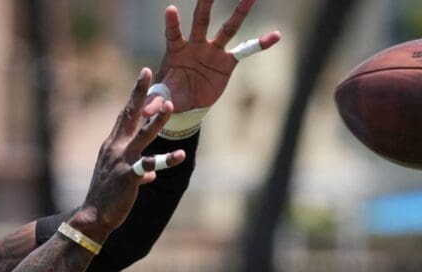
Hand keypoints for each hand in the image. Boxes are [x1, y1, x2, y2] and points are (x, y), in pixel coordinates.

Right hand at [74, 69, 186, 240]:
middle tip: (146, 72)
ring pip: (142, 136)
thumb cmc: (106, 197)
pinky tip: (181, 155)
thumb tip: (151, 174)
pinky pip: (150, 165)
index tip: (143, 76)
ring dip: (156, 121)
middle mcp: (115, 148)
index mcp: (112, 145)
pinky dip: (166, 160)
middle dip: (139, 93)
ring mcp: (121, 161)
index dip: (135, 95)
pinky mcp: (128, 177)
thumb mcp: (119, 178)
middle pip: (129, 115)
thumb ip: (137, 171)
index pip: (124, 115)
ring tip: (170, 107)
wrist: (93, 216)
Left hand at [146, 1, 280, 114]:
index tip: (170, 9)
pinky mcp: (227, 62)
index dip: (172, 23)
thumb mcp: (162, 97)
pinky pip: (245, 51)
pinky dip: (260, 44)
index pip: (173, 34)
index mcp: (176, 51)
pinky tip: (275, 35)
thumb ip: (156, 100)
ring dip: (240, 13)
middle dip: (206, 4)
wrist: (187, 105)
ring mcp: (213, 51)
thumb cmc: (171, 95)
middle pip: (201, 21)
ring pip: (228, 28)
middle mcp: (196, 45)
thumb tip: (145, 111)